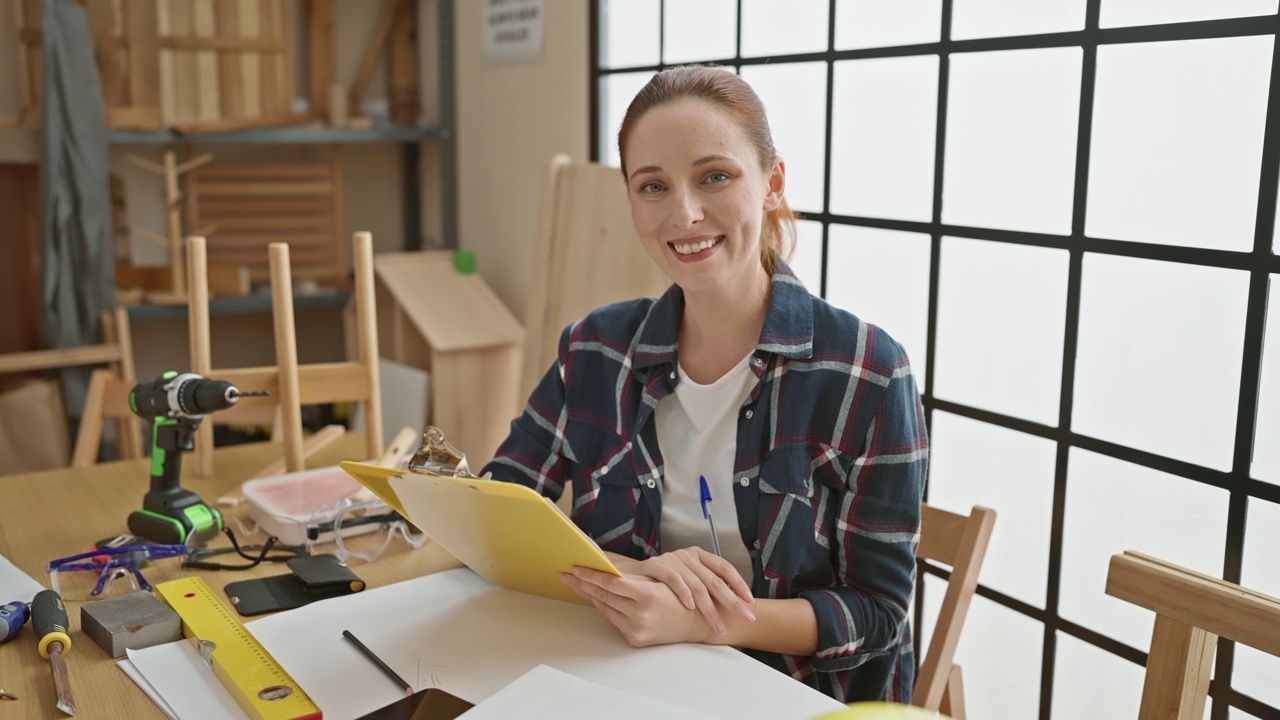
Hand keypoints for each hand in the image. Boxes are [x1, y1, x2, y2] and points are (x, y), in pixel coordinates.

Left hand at [560, 566, 722, 645]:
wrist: (698, 624)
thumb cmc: (681, 597)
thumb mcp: (660, 582)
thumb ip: (633, 580)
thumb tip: (606, 572)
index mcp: (647, 596)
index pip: (610, 583)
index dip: (590, 575)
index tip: (575, 569)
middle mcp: (640, 615)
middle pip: (603, 596)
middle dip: (583, 584)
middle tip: (567, 575)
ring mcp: (636, 630)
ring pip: (606, 608)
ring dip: (591, 596)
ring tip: (578, 584)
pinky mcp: (635, 640)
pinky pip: (615, 620)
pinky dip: (606, 608)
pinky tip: (597, 598)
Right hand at [624, 548, 755, 635]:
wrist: (630, 578)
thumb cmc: (662, 584)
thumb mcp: (688, 581)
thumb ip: (706, 588)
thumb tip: (735, 605)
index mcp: (700, 556)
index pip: (724, 568)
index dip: (739, 584)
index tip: (750, 601)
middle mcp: (688, 555)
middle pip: (716, 579)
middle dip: (733, 601)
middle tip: (746, 617)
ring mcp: (672, 559)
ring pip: (697, 584)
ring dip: (709, 608)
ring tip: (719, 626)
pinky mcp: (656, 565)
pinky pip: (673, 579)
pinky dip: (683, 594)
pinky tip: (691, 608)